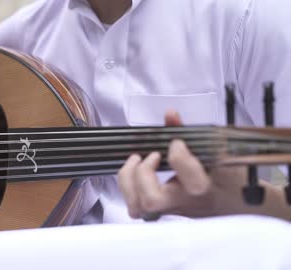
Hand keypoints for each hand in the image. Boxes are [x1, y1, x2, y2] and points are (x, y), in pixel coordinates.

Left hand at [118, 110, 247, 218]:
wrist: (237, 204)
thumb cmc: (231, 177)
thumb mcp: (218, 153)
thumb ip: (190, 134)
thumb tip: (170, 114)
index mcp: (205, 188)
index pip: (189, 180)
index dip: (179, 155)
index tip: (178, 142)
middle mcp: (185, 203)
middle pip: (151, 200)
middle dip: (143, 173)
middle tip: (152, 156)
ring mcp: (170, 209)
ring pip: (137, 207)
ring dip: (129, 181)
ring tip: (137, 161)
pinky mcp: (160, 211)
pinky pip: (135, 205)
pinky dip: (129, 185)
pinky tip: (137, 170)